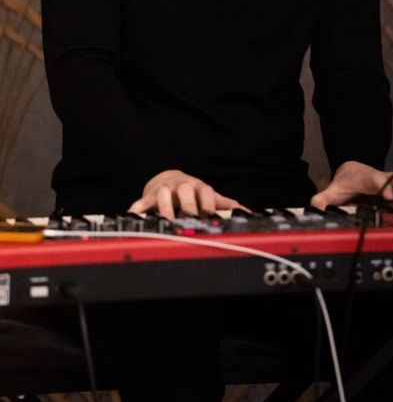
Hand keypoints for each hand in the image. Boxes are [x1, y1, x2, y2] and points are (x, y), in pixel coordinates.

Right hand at [128, 169, 247, 218]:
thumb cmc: (192, 191)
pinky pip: (141, 202)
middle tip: (190, 221)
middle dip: (188, 205)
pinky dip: (138, 210)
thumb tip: (247, 213)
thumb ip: (225, 204)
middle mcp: (182, 186)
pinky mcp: (149, 197)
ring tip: (167, 223)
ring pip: (163, 194)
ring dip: (165, 208)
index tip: (211, 218)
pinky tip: (135, 218)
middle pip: (185, 190)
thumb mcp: (209, 196)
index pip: (206, 192)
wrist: (169, 178)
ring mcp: (165, 190)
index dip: (208, 204)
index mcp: (198, 188)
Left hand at [310, 160, 392, 209]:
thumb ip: (322, 200)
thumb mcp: (333, 191)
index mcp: (366, 179)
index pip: (375, 181)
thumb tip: (314, 208)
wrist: (354, 171)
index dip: (382, 187)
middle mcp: (382, 177)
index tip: (389, 197)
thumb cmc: (346, 183)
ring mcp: (392, 180)